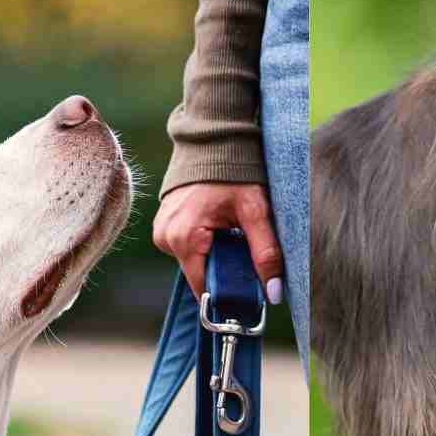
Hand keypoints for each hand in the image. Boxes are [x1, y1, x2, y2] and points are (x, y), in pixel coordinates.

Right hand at [152, 182, 283, 302]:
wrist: (212, 141)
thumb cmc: (234, 172)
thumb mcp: (255, 211)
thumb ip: (265, 252)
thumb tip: (273, 292)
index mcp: (183, 238)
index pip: (204, 288)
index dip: (228, 294)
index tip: (250, 294)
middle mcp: (166, 238)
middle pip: (201, 275)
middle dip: (226, 270)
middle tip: (247, 252)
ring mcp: (162, 232)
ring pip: (196, 262)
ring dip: (217, 255)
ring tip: (233, 232)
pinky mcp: (165, 226)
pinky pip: (189, 248)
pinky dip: (207, 244)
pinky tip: (219, 227)